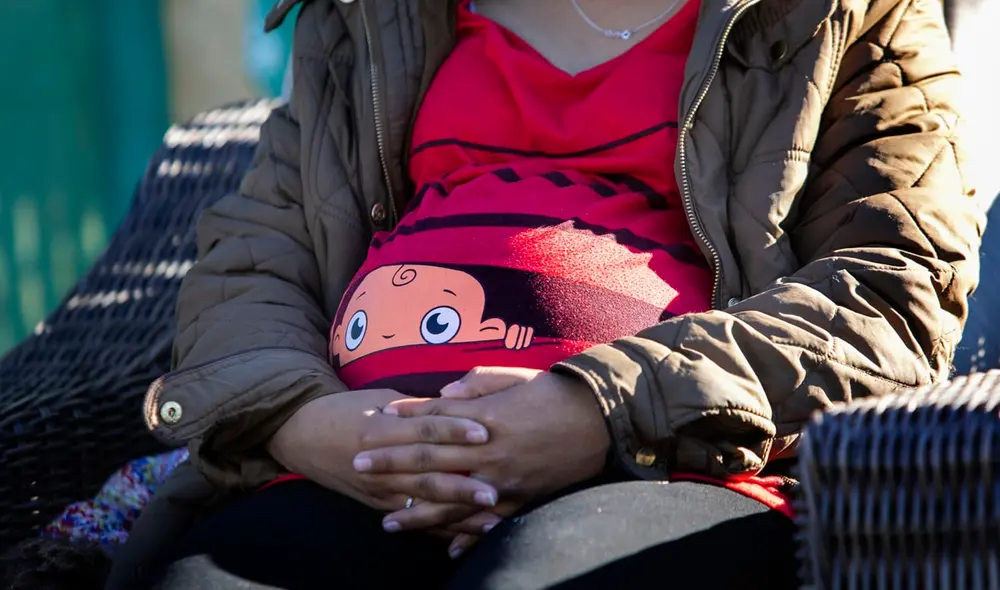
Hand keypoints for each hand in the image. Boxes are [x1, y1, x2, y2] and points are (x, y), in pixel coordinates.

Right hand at [267, 389, 498, 512]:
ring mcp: (378, 487)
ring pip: (423, 502)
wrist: (300, 433)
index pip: (424, 429)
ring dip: (456, 513)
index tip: (485, 433)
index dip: (455, 430)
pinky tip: (461, 536)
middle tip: (495, 491)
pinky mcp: (377, 503)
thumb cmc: (345, 408)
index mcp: (381, 428)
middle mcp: (379, 462)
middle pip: (427, 472)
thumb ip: (419, 407)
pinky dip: (436, 528)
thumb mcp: (380, 397)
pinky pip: (411, 518)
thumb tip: (459, 405)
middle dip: (462, 485)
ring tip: (488, 518)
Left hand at [356, 369, 610, 521]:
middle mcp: (489, 451)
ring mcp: (504, 480)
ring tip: (387, 522)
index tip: (372, 424)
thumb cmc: (554, 392)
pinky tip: (444, 548)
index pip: (432, 420)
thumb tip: (441, 394)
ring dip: (416, 513)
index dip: (401, 422)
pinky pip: (488, 523)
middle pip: (430, 459)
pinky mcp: (522, 499)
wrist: (600, 418)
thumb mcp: (513, 376)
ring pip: (451, 501)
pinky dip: (466, 536)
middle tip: (358, 467)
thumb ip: (475, 384)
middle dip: (391, 464)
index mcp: (485, 417)